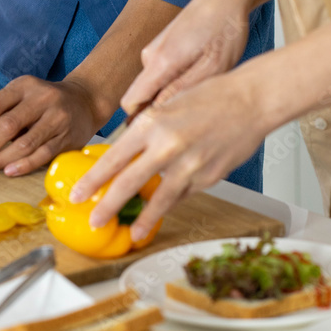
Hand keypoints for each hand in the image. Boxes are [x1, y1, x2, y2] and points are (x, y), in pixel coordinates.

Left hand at [0, 76, 104, 175]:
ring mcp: (57, 118)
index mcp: (24, 86)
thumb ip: (1, 113)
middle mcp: (42, 99)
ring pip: (24, 143)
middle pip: (7, 125)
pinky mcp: (68, 137)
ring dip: (2, 158)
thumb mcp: (23, 96)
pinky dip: (24, 165)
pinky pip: (42, 154)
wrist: (86, 101)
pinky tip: (9, 171)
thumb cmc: (45, 102)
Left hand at [70, 69, 269, 240]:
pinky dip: (171, 203)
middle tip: (94, 220)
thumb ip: (147, 131)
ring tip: (131, 233)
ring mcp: (189, 166)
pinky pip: (183, 195)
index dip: (93, 180)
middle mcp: (167, 146)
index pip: (113, 158)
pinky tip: (163, 211)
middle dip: (107, 206)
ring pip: (159, 200)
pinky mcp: (208, 178)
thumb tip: (126, 154)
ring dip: (143, 220)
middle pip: (129, 184)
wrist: (251, 101)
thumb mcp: (167, 106)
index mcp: (152, 124)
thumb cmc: (211, 97)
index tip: (79, 194)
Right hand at [121, 0, 267, 114]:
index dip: (141, 122)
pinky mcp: (160, 48)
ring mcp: (153, 50)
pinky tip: (199, 75)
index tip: (161, 131)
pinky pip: (160, 75)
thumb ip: (181, 92)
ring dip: (171, 94)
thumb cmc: (224, 28)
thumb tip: (160, 115)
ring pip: (153, 86)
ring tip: (202, 89)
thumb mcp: (212, 68)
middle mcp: (149, 56)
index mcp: (159, 63)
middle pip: (141, 97)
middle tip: (193, 111)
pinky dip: (175, 81)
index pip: (131, 104)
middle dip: (161, 109)